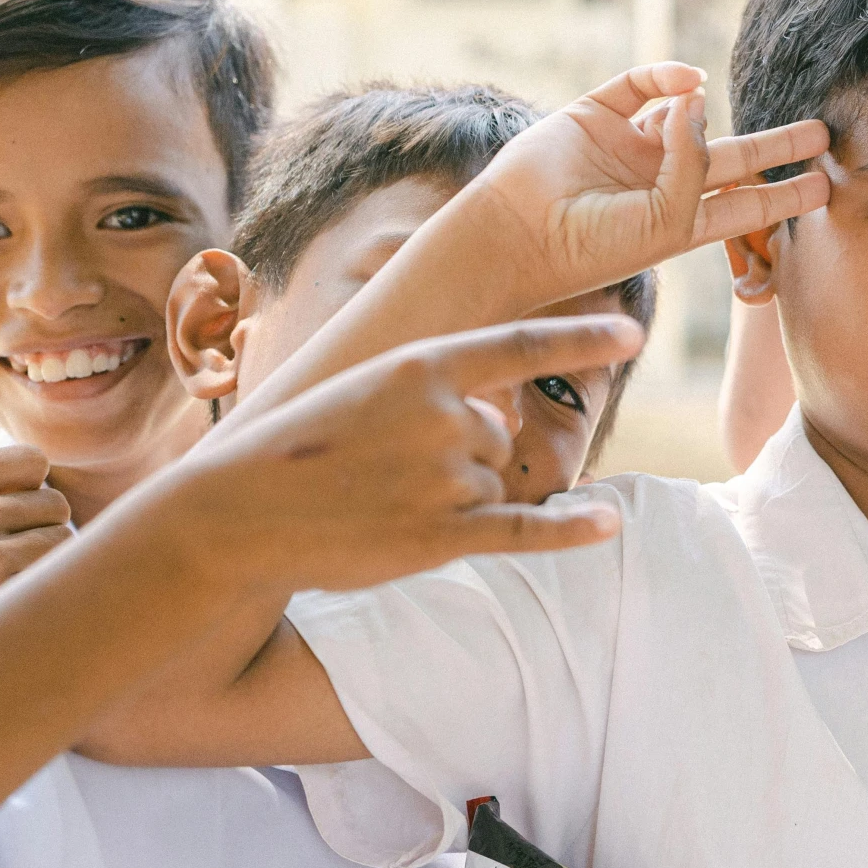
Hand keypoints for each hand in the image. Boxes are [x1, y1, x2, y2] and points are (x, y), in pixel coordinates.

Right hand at [0, 446, 71, 643]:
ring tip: (10, 585)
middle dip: (41, 530)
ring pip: (64, 536)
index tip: (15, 517)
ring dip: (48, 562)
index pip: (30, 460)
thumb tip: (31, 474)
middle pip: (54, 501)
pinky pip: (60, 567)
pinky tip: (13, 605)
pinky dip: (47, 587)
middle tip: (11, 561)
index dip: (32, 490)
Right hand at [176, 317, 646, 596]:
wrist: (235, 516)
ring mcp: (446, 476)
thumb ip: (436, 396)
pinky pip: (527, 529)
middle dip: (459, 460)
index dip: (582, 337)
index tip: (633, 333)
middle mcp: (445, 415)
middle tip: (382, 475)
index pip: (522, 346)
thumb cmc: (298, 451)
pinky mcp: (443, 534)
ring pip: (495, 485)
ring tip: (382, 506)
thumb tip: (498, 416)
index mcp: (421, 366)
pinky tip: (609, 524)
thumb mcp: (365, 392)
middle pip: (500, 437)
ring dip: (456, 502)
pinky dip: (572, 529)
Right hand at [470, 62, 828, 309]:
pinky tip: (689, 84)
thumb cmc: (597, 245)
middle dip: (777, 147)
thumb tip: (698, 98)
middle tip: (823, 133)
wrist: (522, 235)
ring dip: (716, 109)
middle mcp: (660, 182)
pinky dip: (667, 77)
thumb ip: (695, 166)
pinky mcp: (597, 114)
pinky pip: (640, 84)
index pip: (745, 205)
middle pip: (732, 158)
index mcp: (681, 221)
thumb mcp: (667, 221)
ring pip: (687, 114)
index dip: (784, 196)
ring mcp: (629, 146)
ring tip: (735, 106)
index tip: (824, 186)